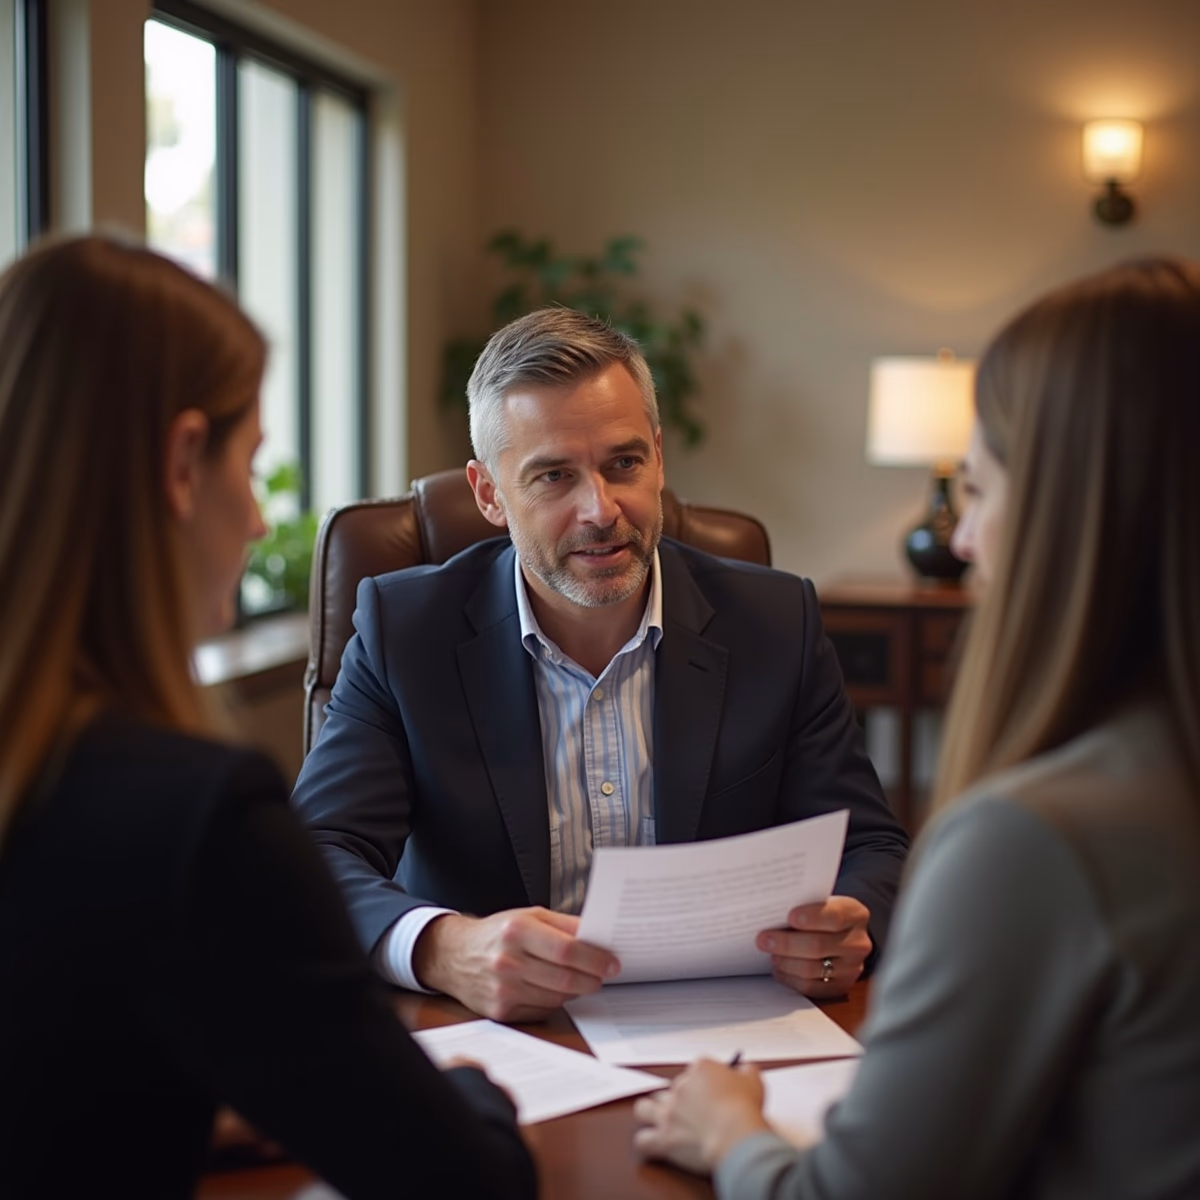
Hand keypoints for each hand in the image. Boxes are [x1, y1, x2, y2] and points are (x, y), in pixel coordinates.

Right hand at [412, 907, 619, 1021]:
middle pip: (565, 978)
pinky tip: (556, 989)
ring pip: (557, 997)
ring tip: (583, 980)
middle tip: (605, 975)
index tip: (612, 963)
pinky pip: (542, 1010)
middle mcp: (507, 961)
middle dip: (592, 979)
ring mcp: (503, 990)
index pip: (566, 950)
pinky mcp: (501, 1011)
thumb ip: (563, 924)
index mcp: (516, 931)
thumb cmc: (498, 932)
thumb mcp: (528, 916)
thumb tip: (598, 935)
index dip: (594, 958)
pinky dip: (556, 1001)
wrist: (454, 955)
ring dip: (576, 990)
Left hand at [633, 1060, 768, 1173]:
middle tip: (694, 1111)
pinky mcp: (663, 1137)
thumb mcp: (754, 1082)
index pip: (697, 1069)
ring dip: (651, 1113)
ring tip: (659, 1120)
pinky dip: (647, 1142)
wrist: (736, 1136)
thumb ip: (747, 1071)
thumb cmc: (745, 1110)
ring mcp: (669, 1112)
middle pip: (672, 1088)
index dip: (705, 1081)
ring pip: (645, 1108)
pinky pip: (643, 1140)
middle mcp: (680, 1086)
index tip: (713, 1090)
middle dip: (681, 1099)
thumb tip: (745, 1069)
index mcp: (700, 1069)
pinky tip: (653, 1144)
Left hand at [756, 895, 870, 997]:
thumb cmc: (825, 915)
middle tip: (763, 939)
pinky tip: (779, 969)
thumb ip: (805, 906)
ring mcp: (851, 968)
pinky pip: (810, 987)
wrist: (844, 936)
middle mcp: (858, 943)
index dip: (811, 917)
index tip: (790, 917)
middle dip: (786, 943)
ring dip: (785, 962)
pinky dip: (790, 978)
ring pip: (811, 969)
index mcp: (855, 915)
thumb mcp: (822, 903)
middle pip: (818, 946)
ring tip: (771, 954)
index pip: (834, 917)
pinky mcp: (840, 987)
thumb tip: (773, 911)